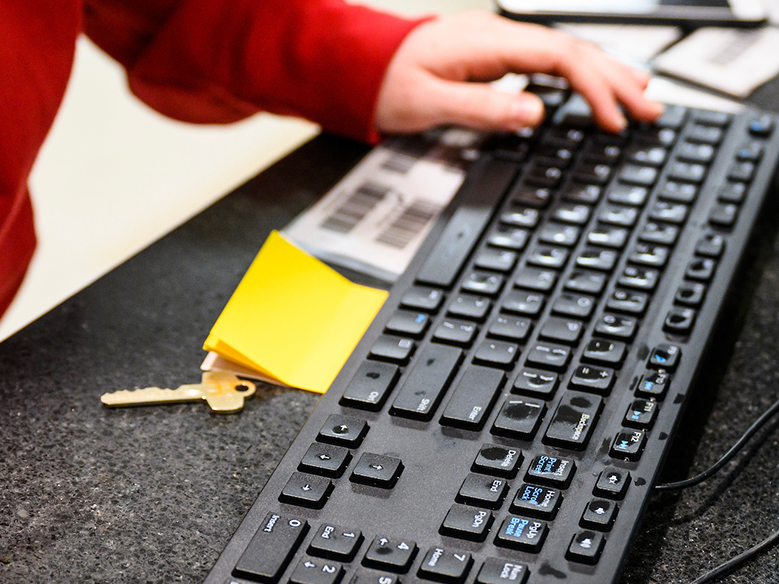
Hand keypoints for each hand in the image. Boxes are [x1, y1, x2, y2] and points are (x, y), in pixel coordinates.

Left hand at [375, 10, 662, 133]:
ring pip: (566, 55)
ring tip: (642, 96)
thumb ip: (481, 108)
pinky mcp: (495, 56)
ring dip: (605, 75)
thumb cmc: (386, 82)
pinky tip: (595, 88)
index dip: (595, 88)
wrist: (359, 66)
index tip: (614, 119)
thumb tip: (534, 113)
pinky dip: (579, 76)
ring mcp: (500, 45)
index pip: (561, 59)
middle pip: (574, 52)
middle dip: (616, 80)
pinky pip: (550, 62)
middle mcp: (500, 38)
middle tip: (651, 110)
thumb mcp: (428, 103)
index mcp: (490, 44)